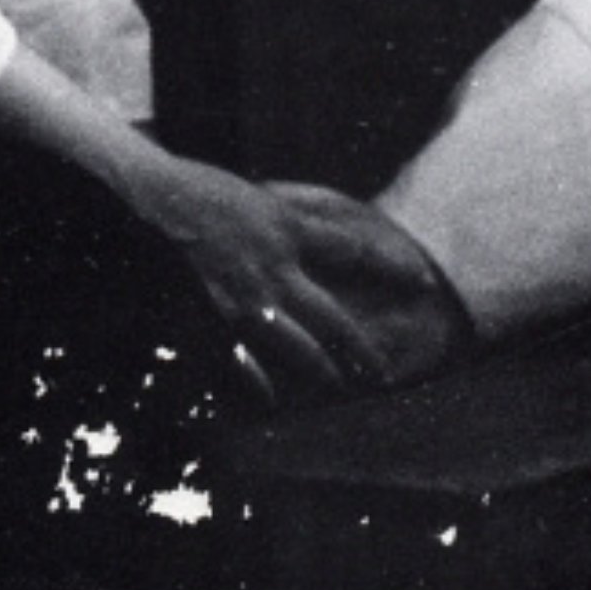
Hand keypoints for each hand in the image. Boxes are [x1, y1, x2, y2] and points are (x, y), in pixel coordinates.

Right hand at [132, 154, 433, 395]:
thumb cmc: (217, 191)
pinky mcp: (217, 312)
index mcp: (289, 230)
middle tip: (384, 372)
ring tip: (342, 387)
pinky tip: (273, 398)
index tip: (426, 280)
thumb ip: (307, 214)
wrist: (165, 199)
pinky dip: (257, 380)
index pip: (353, 251)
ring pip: (293, 344)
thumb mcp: (270, 196)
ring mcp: (245, 295)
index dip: (392, 266)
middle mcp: (275, 267)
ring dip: (321, 368)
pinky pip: (241, 356)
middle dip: (360, 346)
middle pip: (329, 315)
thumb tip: (349, 224)